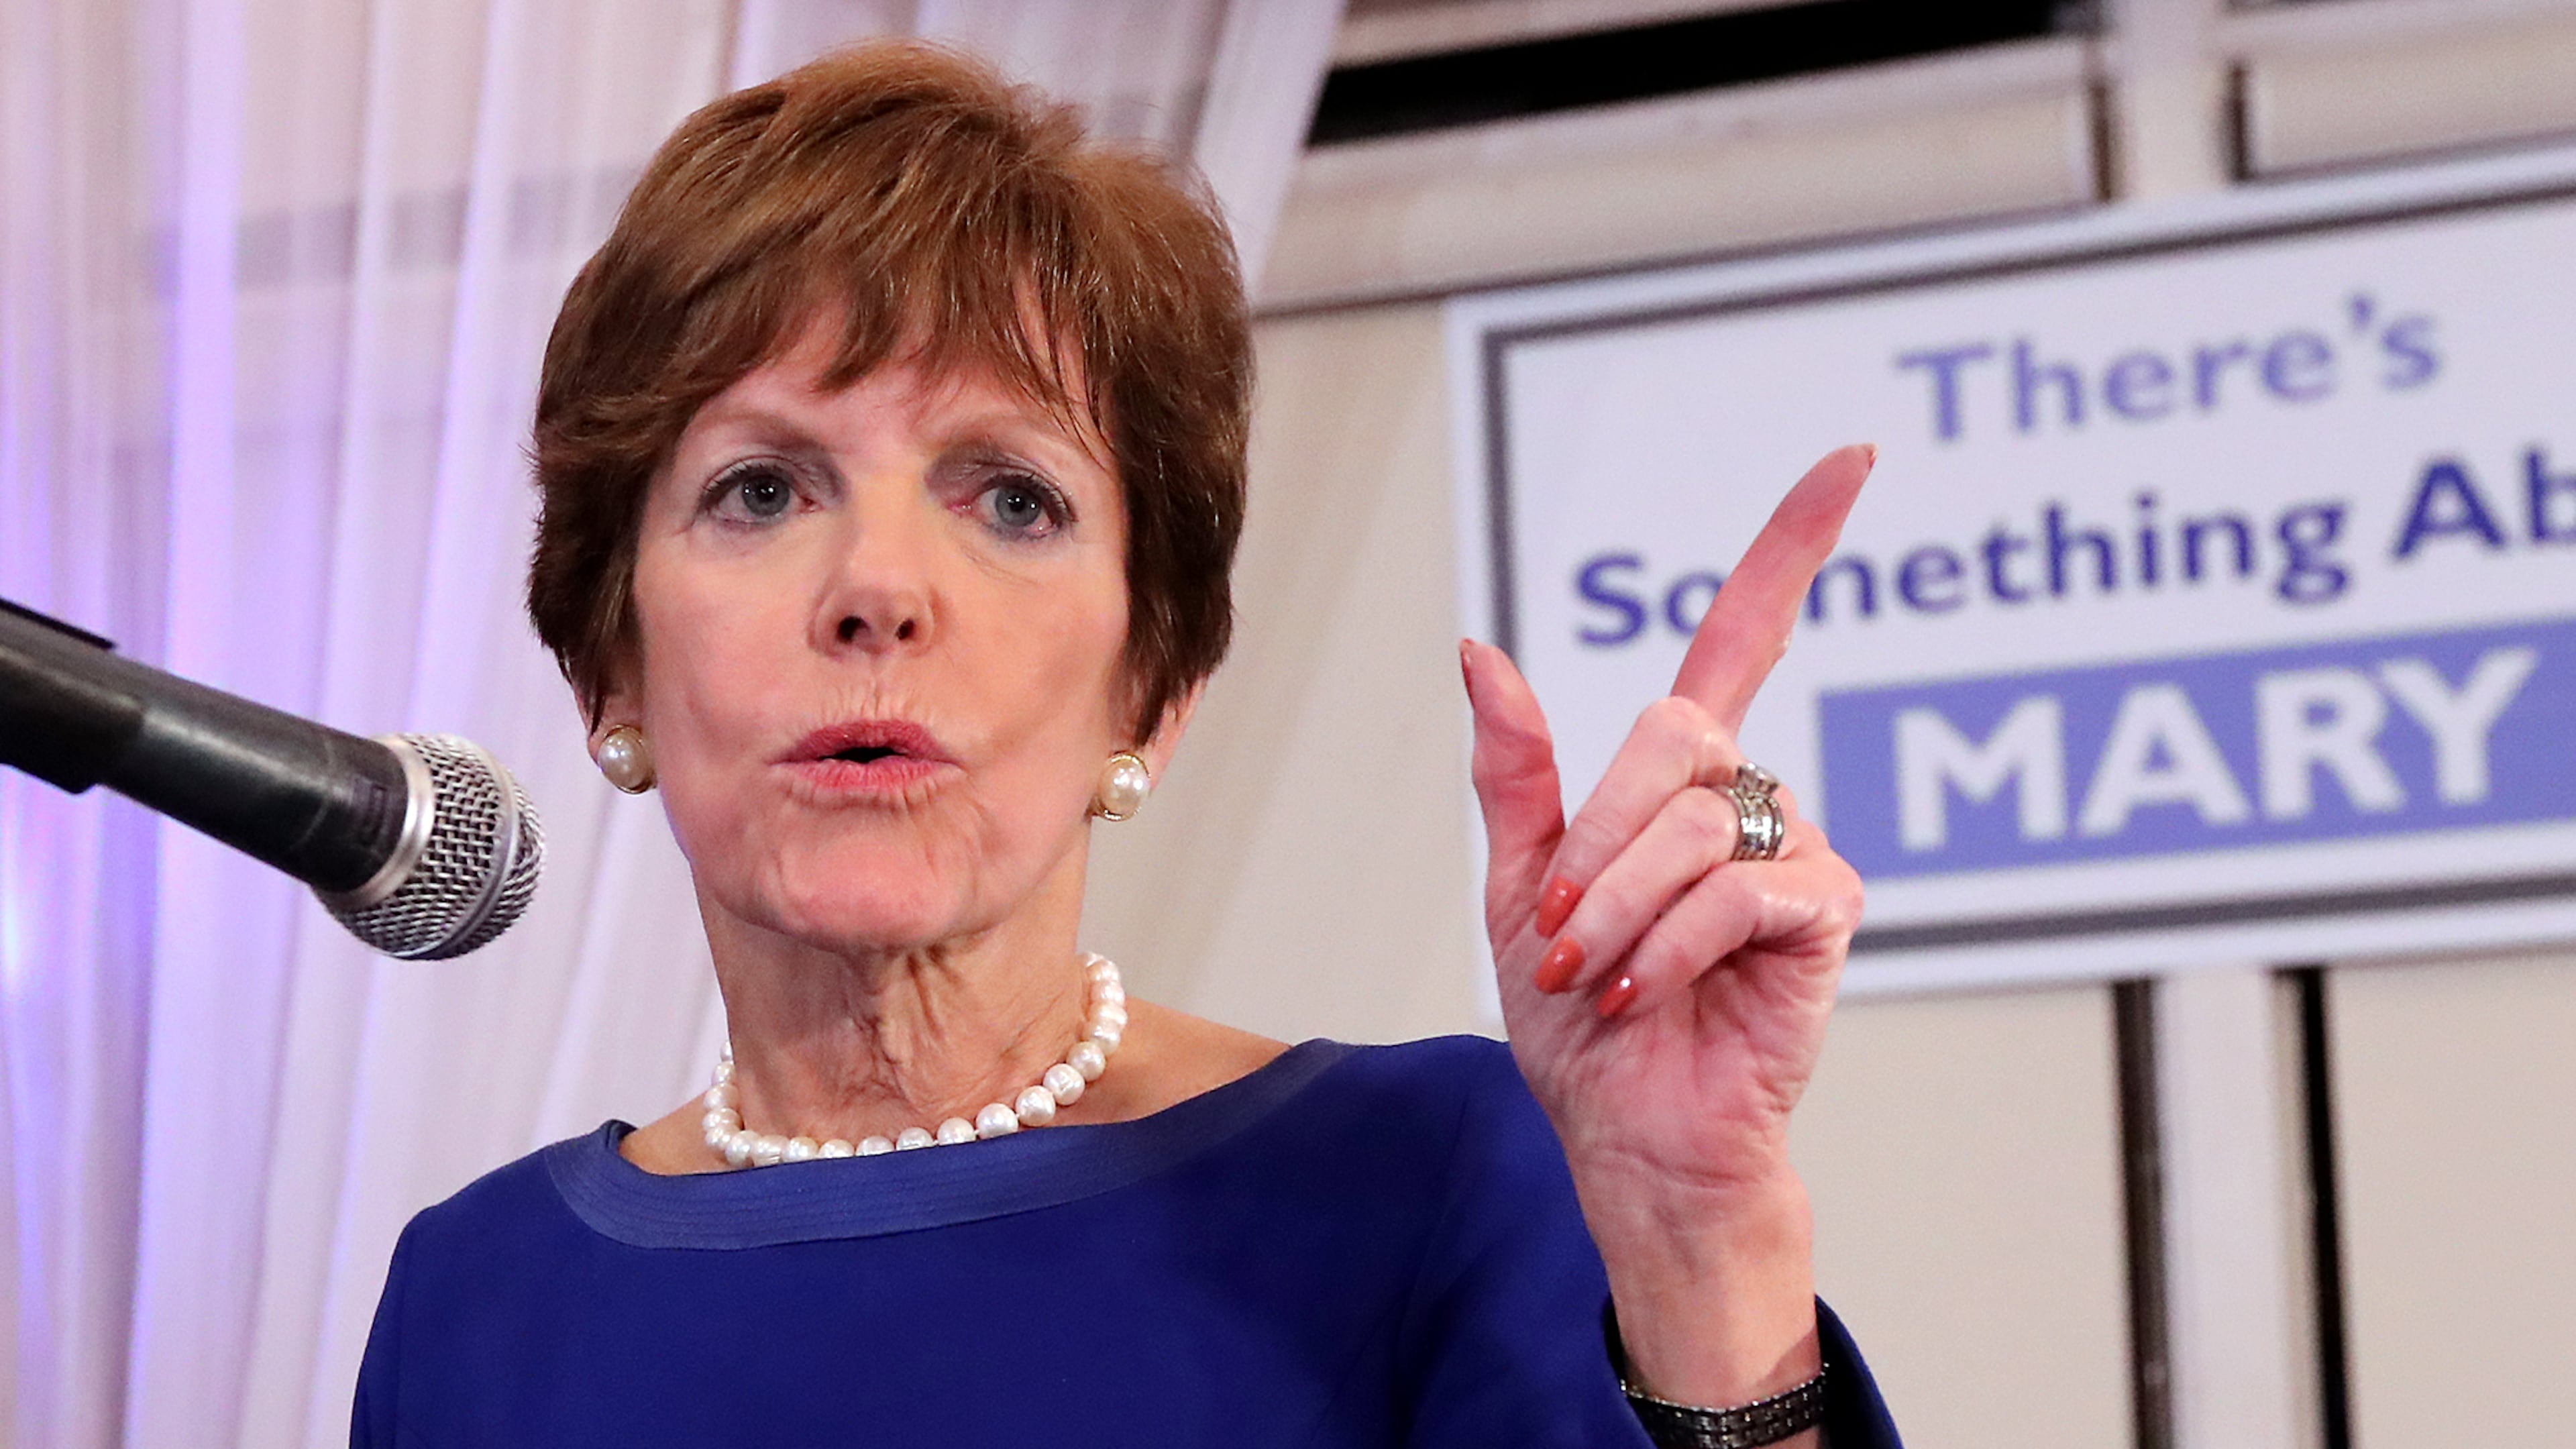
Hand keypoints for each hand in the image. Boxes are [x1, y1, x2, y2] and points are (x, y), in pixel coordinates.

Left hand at [1462, 445, 1873, 1410]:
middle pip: (1671, 736)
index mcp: (1681, 778)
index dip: (1792, 546)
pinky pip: (1734, 890)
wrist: (1629, 1132)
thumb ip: (1517, 773)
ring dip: (1619, 910)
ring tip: (1601, 981)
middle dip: (1596, 841)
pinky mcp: (1826, 914)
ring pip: (1690, 821)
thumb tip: (1482, 650)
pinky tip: (1647, 998)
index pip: (1745, 634)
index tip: (1854, 458)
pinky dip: (1667, 949)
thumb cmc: (1582, 1019)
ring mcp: (1797, 849)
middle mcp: (1750, 795)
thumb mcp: (1521, 887)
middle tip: (1564, 935)